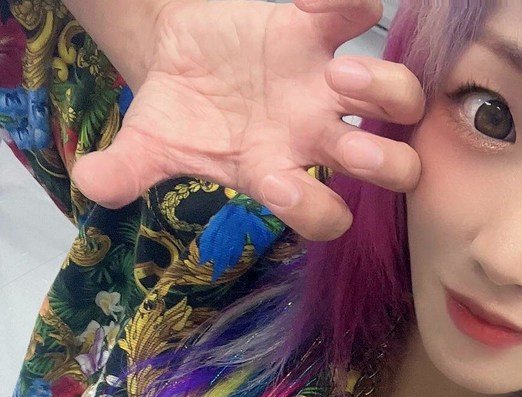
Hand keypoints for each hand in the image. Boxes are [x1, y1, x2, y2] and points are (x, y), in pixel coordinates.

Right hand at [70, 0, 424, 240]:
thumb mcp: (149, 145)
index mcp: (277, 173)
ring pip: (395, 98)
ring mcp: (325, 84)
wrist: (181, 57)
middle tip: (346, 137)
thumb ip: (128, 171)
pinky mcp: (318, 29)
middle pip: (390, 168)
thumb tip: (92, 184)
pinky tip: (315, 4)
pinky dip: (351, 4)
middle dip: (384, 162)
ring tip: (337, 70)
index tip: (282, 185)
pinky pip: (357, 13)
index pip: (324, 217)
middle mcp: (315, 136)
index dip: (317, 212)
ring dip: (382, 89)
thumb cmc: (179, 114)